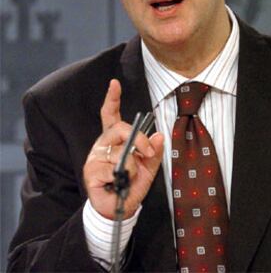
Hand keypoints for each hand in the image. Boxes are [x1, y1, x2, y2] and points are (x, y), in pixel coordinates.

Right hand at [83, 79, 163, 218]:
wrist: (119, 209)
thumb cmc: (132, 185)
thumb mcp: (148, 167)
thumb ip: (153, 152)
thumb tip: (159, 134)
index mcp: (115, 140)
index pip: (110, 114)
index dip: (112, 98)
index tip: (114, 83)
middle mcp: (103, 144)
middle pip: (120, 128)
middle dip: (139, 139)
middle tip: (147, 152)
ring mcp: (95, 156)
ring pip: (121, 151)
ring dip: (133, 166)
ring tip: (129, 177)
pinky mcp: (91, 170)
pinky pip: (114, 167)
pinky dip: (124, 177)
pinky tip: (117, 184)